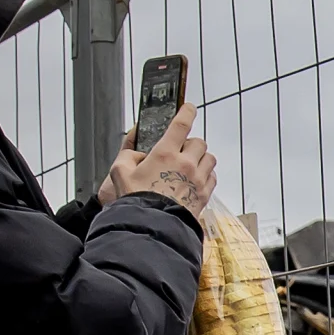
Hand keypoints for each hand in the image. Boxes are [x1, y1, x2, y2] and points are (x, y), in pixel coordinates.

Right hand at [100, 102, 215, 214]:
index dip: (186, 112)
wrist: (152, 226)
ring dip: (201, 158)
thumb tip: (137, 154)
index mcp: (165, 153)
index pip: (181, 124)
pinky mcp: (205, 194)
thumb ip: (128, 157)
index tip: (188, 108)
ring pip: (209, 158)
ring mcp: (198, 179)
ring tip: (189, 166)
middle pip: (199, 142)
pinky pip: (213, 177)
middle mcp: (185, 164)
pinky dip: (206, 175)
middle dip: (190, 144)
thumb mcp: (120, 173)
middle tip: (179, 151)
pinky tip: (194, 181)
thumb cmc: (137, 202)